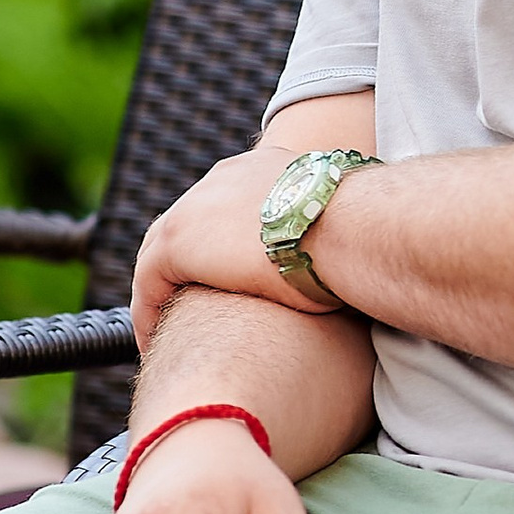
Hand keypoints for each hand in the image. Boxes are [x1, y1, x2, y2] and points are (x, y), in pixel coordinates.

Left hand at [131, 147, 332, 345]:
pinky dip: (148, 314)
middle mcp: (223, 178)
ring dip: (161, 294)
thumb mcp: (341, 226)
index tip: (222, 277)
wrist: (351, 228)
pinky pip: (148, 284)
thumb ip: (327, 235)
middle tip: (182, 305)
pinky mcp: (176, 242)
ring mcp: (195, 206)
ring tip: (165, 332)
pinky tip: (155, 343)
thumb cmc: (365, 237)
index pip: (223, 206)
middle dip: (181, 266)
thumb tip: (346, 264)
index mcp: (261, 170)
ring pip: (159, 256)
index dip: (217, 243)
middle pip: (185, 225)